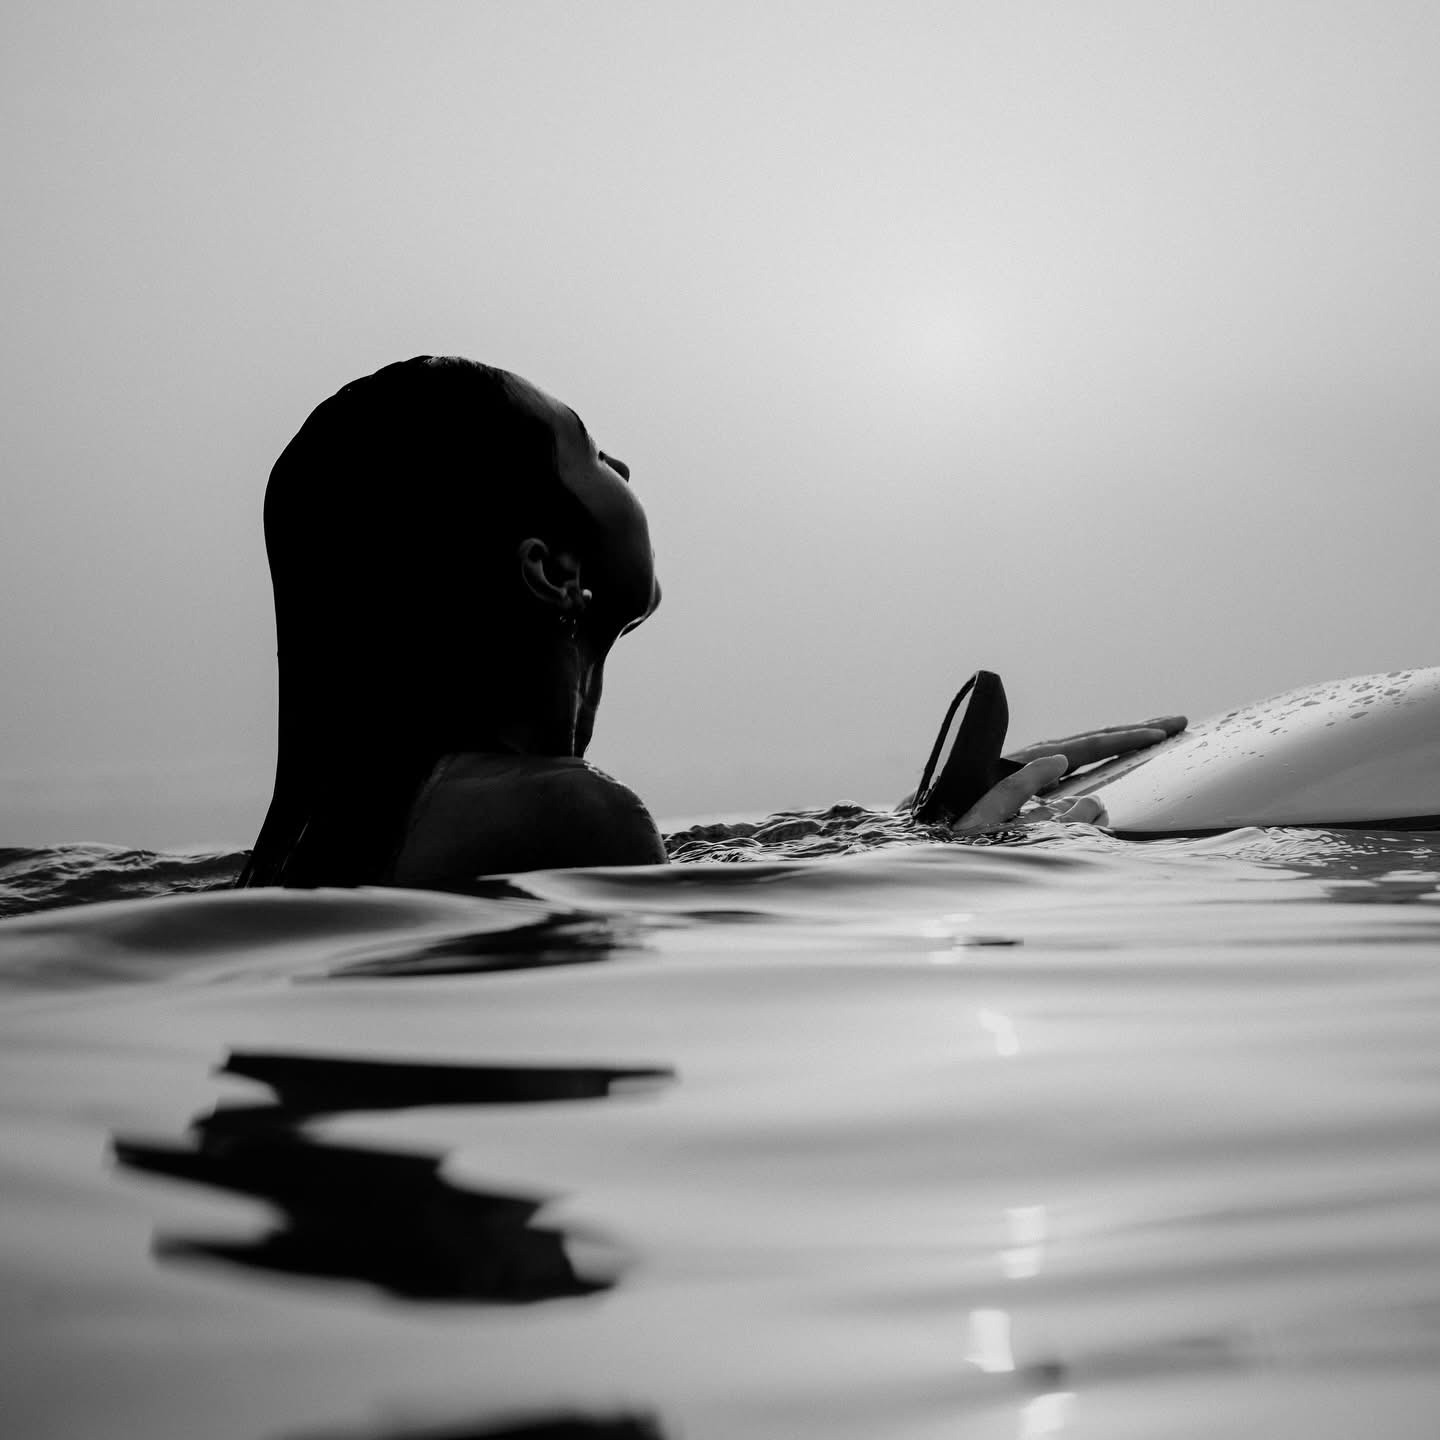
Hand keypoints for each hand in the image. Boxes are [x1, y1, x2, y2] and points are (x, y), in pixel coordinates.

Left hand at [952, 714, 1186, 832]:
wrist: (923, 831)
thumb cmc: (949, 823)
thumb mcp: (982, 807)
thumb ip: (1019, 785)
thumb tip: (1060, 759)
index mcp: (1021, 763)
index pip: (1082, 746)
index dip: (1121, 740)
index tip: (1159, 734)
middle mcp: (1026, 760)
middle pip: (1088, 740)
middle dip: (1132, 730)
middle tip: (1176, 720)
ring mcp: (1026, 770)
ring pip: (1080, 751)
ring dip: (1117, 741)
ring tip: (1153, 733)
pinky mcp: (1023, 786)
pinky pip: (1068, 769)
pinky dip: (1096, 759)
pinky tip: (1111, 759)